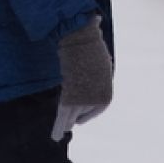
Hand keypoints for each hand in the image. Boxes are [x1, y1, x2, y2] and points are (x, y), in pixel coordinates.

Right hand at [51, 18, 112, 141]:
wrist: (81, 39)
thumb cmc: (90, 43)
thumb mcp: (99, 57)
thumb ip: (98, 62)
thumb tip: (96, 27)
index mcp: (106, 85)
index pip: (99, 105)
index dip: (90, 112)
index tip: (81, 118)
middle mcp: (98, 94)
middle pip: (84, 111)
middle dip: (76, 117)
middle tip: (69, 127)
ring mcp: (85, 96)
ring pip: (72, 116)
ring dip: (64, 126)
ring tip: (58, 135)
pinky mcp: (70, 96)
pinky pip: (64, 114)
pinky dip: (59, 124)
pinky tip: (57, 134)